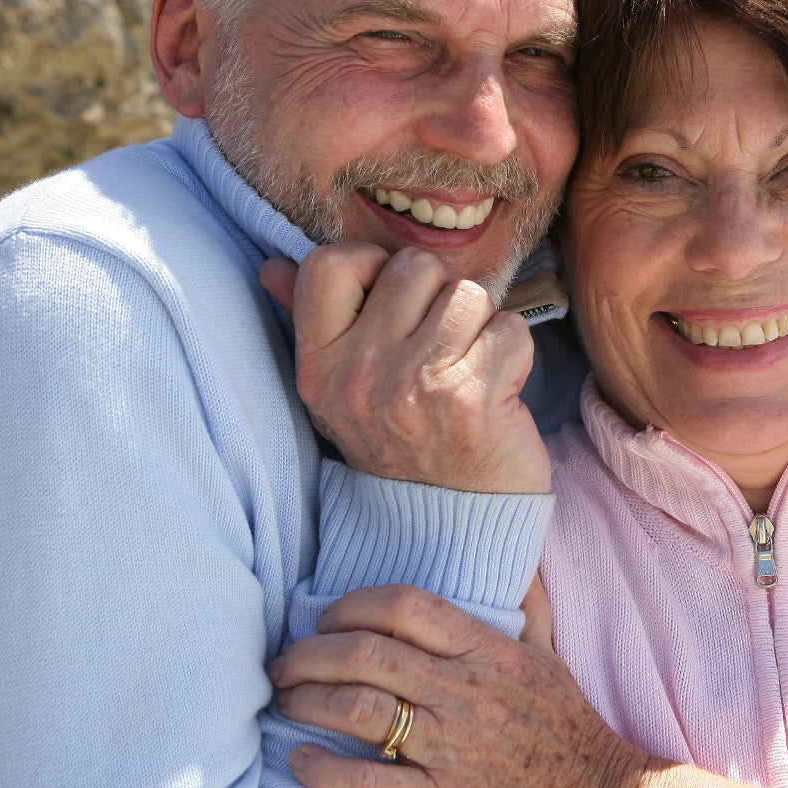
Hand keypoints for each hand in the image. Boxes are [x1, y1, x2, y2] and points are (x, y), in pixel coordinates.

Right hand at [261, 245, 548, 493]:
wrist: (451, 525)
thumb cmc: (404, 445)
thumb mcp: (340, 393)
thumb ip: (307, 322)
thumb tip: (273, 266)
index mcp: (319, 366)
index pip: (330, 262)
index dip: (372, 264)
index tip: (394, 300)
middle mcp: (360, 375)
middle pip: (414, 267)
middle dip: (439, 294)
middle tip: (440, 345)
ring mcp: (414, 387)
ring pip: (468, 293)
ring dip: (481, 324)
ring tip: (468, 366)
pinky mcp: (471, 398)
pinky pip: (508, 327)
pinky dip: (514, 351)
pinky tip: (497, 386)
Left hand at [269, 582, 650, 787]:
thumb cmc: (570, 730)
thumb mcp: (550, 658)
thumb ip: (527, 608)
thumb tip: (518, 561)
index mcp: (489, 652)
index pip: (405, 606)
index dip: (352, 605)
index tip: (326, 618)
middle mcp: (467, 692)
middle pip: (366, 653)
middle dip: (309, 653)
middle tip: (285, 663)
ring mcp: (453, 748)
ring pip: (357, 709)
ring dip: (306, 701)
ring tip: (285, 702)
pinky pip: (366, 780)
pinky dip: (322, 768)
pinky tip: (300, 760)